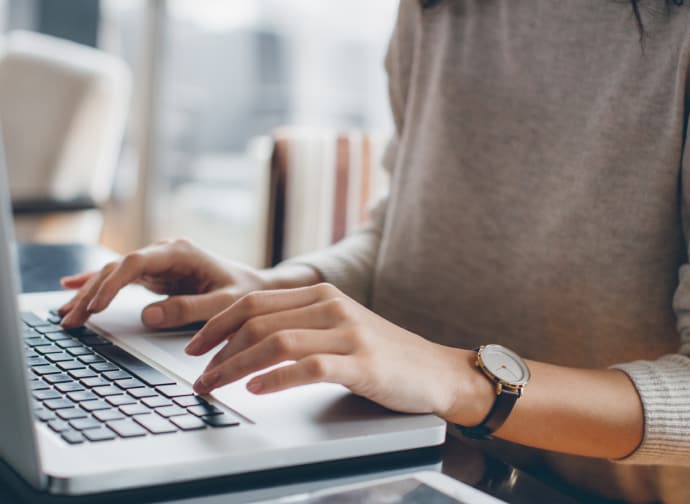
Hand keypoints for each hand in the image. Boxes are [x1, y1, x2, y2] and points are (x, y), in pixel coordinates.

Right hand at [59, 239, 318, 329]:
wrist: (257, 288)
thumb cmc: (245, 294)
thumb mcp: (224, 304)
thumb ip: (190, 309)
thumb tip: (148, 316)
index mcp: (180, 252)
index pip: (136, 262)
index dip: (112, 282)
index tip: (95, 305)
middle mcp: (164, 252)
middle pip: (118, 268)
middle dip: (91, 293)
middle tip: (70, 319)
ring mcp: (158, 262)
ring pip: (114, 273)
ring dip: (89, 293)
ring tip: (65, 315)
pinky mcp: (156, 275)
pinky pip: (120, 279)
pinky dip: (97, 285)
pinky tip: (71, 288)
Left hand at [186, 283, 493, 423]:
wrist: (434, 371)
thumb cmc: (381, 354)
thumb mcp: (338, 328)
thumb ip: (299, 325)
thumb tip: (245, 342)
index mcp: (321, 295)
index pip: (254, 301)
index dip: (217, 324)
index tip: (195, 347)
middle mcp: (331, 306)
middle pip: (257, 319)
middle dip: (217, 348)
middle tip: (198, 374)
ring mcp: (348, 333)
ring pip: (276, 342)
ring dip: (236, 366)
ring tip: (214, 385)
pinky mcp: (362, 363)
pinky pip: (309, 367)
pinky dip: (276, 378)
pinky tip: (256, 389)